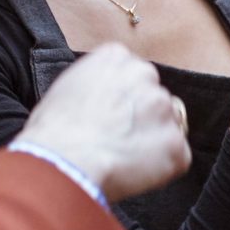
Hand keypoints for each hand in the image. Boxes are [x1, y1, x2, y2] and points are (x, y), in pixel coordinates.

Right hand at [15, 43, 191, 201]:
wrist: (62, 162)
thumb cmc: (53, 131)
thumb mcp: (68, 86)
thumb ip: (97, 83)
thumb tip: (107, 99)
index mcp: (117, 57)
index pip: (132, 73)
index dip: (122, 99)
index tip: (110, 116)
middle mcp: (145, 74)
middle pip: (152, 96)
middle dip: (141, 116)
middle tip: (118, 138)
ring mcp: (164, 109)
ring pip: (166, 125)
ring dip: (152, 140)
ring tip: (121, 158)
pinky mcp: (176, 145)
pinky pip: (176, 157)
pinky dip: (161, 168)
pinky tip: (133, 173)